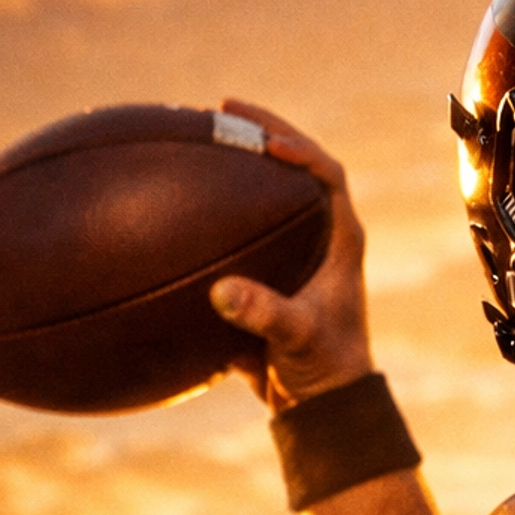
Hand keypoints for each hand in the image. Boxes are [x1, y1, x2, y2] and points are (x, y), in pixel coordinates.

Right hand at [207, 98, 374, 409]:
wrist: (320, 407)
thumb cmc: (323, 369)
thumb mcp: (296, 339)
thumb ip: (264, 315)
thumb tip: (223, 292)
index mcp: (340, 241)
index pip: (329, 175)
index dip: (301, 151)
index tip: (265, 141)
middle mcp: (320, 237)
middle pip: (296, 167)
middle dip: (263, 132)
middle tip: (224, 108)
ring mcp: (294, 251)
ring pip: (268, 192)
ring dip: (236, 161)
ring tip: (198, 131)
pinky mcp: (269, 270)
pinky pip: (240, 225)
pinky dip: (212, 206)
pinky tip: (174, 195)